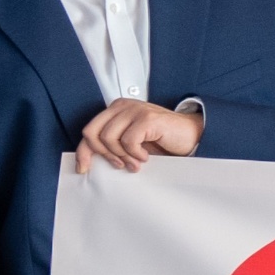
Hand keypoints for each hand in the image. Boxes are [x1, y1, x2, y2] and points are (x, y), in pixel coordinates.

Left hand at [75, 99, 203, 171]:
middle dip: (103, 153)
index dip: (83, 151)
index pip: (89, 130)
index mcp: (115, 110)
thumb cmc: (162, 140)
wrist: (191, 135)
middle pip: (92, 132)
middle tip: (119, 164)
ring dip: (122, 155)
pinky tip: (146, 156)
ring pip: (108, 138)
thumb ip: (111, 144)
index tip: (83, 168)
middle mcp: (122, 106)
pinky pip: (128, 141)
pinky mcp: (147, 118)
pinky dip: (135, 153)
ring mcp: (135, 110)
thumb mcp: (130, 143)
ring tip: (135, 161)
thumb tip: (89, 159)